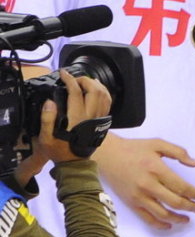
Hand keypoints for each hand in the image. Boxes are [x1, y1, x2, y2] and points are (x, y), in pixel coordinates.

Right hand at [13, 71, 110, 185]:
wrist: (75, 163)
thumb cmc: (59, 151)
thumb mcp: (46, 138)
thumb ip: (47, 119)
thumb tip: (49, 102)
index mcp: (77, 118)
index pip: (76, 92)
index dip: (70, 80)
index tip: (63, 74)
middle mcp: (91, 116)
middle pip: (94, 90)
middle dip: (84, 79)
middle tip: (73, 78)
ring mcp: (99, 118)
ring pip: (104, 95)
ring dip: (95, 84)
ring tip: (84, 81)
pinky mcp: (103, 121)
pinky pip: (108, 102)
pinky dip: (103, 92)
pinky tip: (95, 89)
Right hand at [93, 135, 194, 229]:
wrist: (108, 156)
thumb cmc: (135, 149)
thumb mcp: (158, 143)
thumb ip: (179, 152)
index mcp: (157, 169)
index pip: (181, 186)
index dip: (194, 194)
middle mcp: (148, 185)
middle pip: (174, 202)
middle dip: (190, 207)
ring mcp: (138, 196)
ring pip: (162, 214)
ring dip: (177, 218)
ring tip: (187, 219)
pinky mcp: (131, 203)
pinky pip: (147, 218)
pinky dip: (159, 224)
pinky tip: (169, 225)